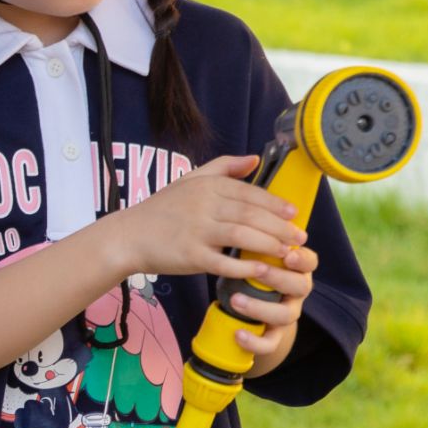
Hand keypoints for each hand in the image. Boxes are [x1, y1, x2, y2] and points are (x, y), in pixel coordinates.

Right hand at [118, 155, 311, 287]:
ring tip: (287, 253)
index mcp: (206, 186)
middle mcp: (202, 206)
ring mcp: (196, 231)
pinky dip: (244, 266)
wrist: (128, 236)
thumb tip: (255, 159)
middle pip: (250, 215)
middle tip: (300, 237)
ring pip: (241, 236)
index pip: (249, 193)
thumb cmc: (162, 209)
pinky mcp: (190, 256)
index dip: (276, 204)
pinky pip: (223, 262)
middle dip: (280, 227)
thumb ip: (224, 167)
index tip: (295, 214)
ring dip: (269, 245)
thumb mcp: (190, 179)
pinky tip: (261, 269)